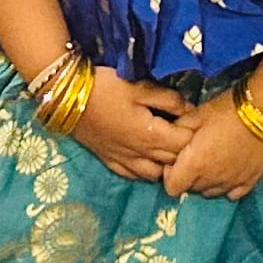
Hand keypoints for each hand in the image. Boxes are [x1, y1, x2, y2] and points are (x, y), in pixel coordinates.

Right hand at [73, 70, 193, 186]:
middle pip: (173, 161)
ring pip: (155, 174)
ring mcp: (124, 161)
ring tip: (167, 147)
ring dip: (165, 164)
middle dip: (184, 150)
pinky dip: (145, 171)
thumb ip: (170, 100)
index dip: (194, 133)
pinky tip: (146, 159)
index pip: (185, 144)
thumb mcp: (141, 87)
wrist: (66, 97)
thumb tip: (191, 110)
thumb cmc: (107, 88)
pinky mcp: (109, 161)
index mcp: (152, 136)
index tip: (195, 119)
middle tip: (185, 131)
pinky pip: (133, 175)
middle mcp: (141, 154)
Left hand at [163, 100, 262, 201]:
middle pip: (190, 189)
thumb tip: (171, 138)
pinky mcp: (249, 182)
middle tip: (194, 156)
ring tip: (212, 162)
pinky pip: (232, 194)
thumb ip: (179, 130)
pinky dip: (226, 186)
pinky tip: (228, 171)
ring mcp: (231, 184)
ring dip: (206, 181)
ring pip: (210, 193)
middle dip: (187, 176)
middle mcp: (211, 181)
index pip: (172, 187)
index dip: (170, 174)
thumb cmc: (227, 110)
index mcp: (194, 165)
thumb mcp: (197, 114)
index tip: (176, 158)